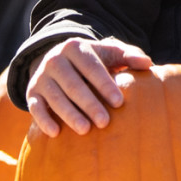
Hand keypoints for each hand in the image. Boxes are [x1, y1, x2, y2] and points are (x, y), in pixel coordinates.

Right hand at [25, 37, 152, 136]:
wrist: (57, 62)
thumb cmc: (92, 61)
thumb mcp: (108, 54)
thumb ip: (129, 56)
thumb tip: (148, 64)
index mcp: (75, 47)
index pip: (91, 66)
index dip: (105, 84)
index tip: (119, 102)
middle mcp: (55, 60)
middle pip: (73, 84)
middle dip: (89, 103)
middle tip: (104, 122)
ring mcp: (41, 77)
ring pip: (55, 97)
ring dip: (69, 114)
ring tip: (85, 130)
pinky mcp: (32, 93)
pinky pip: (35, 107)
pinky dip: (43, 120)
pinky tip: (55, 133)